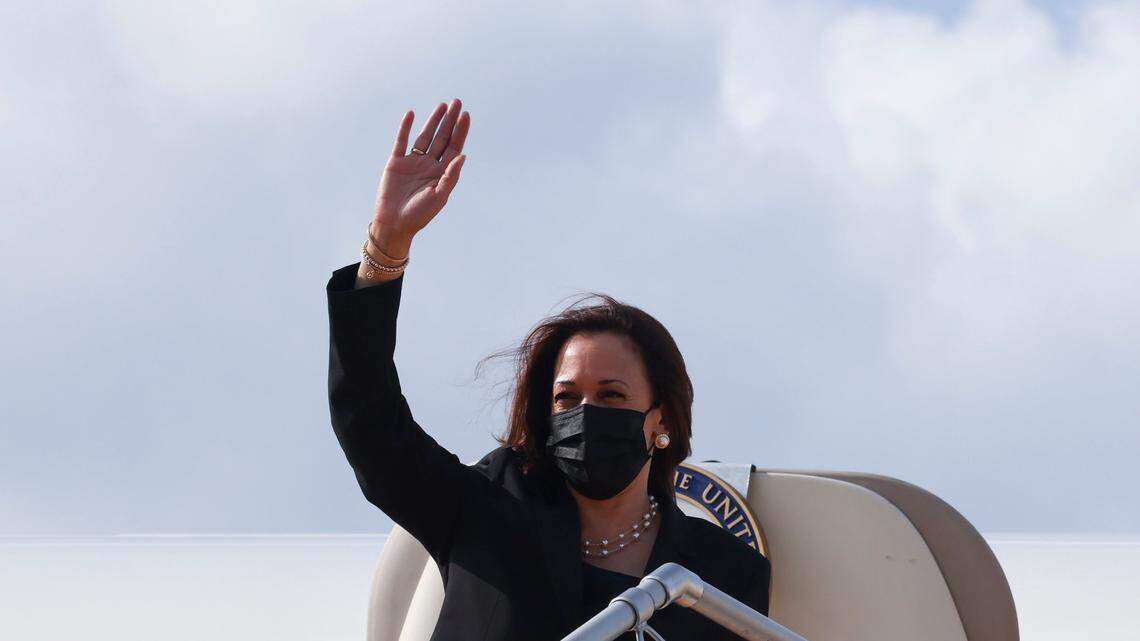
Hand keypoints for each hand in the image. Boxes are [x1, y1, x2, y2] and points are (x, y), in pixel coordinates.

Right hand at [371, 98, 469, 254]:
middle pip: (442, 138)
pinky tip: (411, 115)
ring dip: (433, 121)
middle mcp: (429, 164)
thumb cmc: (419, 214)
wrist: (394, 223)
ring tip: (442, 105)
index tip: (466, 115)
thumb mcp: (439, 196)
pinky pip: (402, 141)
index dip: (460, 131)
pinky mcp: (396, 162)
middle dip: (450, 121)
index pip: (454, 147)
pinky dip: (406, 128)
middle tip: (457, 102)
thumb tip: (463, 156)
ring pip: (425, 136)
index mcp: (442, 173)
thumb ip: (450, 176)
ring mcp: (413, 162)